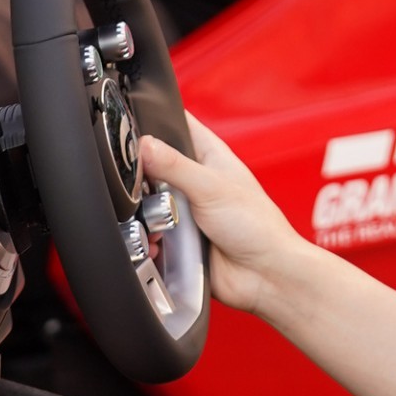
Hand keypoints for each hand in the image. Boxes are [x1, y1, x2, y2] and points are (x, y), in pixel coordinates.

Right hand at [140, 118, 299, 316]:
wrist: (264, 276)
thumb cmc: (258, 227)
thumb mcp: (212, 188)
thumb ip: (175, 166)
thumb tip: (143, 145)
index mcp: (209, 156)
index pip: (177, 124)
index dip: (155, 119)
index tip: (131, 125)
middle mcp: (195, 180)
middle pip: (153, 164)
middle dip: (141, 175)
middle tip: (139, 182)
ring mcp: (185, 210)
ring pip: (147, 201)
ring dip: (143, 210)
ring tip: (149, 216)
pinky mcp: (178, 238)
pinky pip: (150, 232)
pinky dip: (147, 237)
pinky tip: (153, 241)